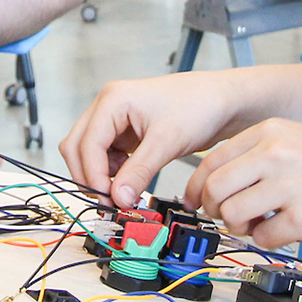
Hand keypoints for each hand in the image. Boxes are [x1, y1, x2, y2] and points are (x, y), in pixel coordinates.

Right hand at [59, 71, 246, 208]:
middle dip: (90, 176)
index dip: (94, 176)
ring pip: (90, 153)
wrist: (223, 100)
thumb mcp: (167, 141)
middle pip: (78, 147)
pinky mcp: (127, 131)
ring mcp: (116, 118)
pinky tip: (130, 183)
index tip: (109, 201)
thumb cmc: (199, 105)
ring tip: (122, 195)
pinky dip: (113, 173)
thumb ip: (139, 172)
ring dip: (101, 176)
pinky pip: (107, 156)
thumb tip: (118, 199)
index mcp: (113, 99)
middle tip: (109, 202)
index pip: (87, 144)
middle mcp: (109, 106)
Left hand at [188, 119, 301, 249]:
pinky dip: (268, 240)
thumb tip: (225, 181)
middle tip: (229, 216)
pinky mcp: (300, 219)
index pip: (212, 161)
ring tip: (262, 222)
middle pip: (214, 190)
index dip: (198, 186)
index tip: (197, 201)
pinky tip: (287, 230)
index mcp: (270, 132)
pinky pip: (262, 238)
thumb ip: (262, 155)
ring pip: (231, 215)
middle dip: (215, 209)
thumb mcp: (301, 138)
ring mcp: (285, 187)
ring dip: (240, 226)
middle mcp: (273, 155)